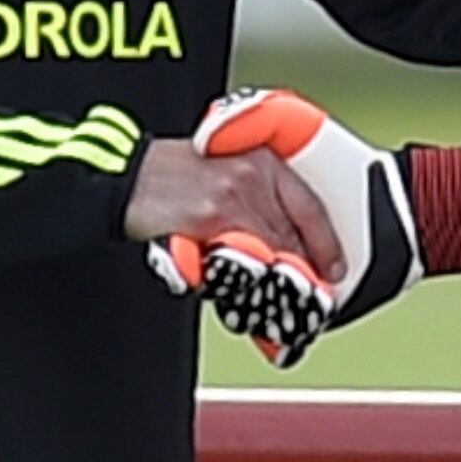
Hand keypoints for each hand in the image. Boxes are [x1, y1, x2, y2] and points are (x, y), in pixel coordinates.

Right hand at [124, 136, 342, 278]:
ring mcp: (231, 198)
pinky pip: (240, 261)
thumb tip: (285, 244)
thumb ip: (258, 200)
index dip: (327, 245)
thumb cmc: (171, 175)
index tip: (334, 270)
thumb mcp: (225, 168)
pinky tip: (244, 291)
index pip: (310, 207)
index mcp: (262, 159)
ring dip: (276, 281)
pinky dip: (246, 282)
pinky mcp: (209, 221)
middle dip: (302, 270)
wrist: (125, 178)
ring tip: (276, 302)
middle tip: (305, 295)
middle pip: (293, 235)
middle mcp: (253, 175)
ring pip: (271, 253)